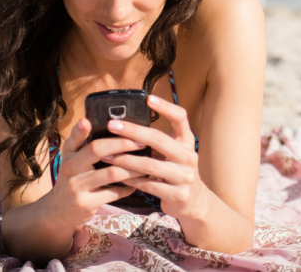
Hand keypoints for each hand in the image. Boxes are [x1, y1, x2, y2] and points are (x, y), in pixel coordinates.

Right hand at [46, 118, 146, 226]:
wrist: (57, 211)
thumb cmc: (73, 178)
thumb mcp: (72, 159)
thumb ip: (83, 142)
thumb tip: (95, 120)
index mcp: (69, 154)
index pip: (74, 138)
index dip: (80, 130)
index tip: (88, 121)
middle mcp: (69, 168)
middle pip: (97, 150)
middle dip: (122, 143)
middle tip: (141, 142)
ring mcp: (76, 187)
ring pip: (111, 173)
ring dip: (133, 168)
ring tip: (147, 163)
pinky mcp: (85, 203)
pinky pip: (113, 193)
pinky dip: (128, 187)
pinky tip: (137, 184)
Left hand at [103, 94, 207, 218]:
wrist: (194, 202)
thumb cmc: (177, 172)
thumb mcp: (176, 153)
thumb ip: (160, 141)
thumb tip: (129, 125)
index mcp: (187, 142)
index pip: (180, 118)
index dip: (166, 107)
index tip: (148, 98)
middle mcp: (188, 156)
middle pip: (159, 139)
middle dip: (133, 131)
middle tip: (112, 125)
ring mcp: (185, 176)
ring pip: (149, 164)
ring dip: (124, 159)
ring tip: (106, 154)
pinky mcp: (177, 194)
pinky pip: (148, 184)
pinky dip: (130, 179)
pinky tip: (117, 175)